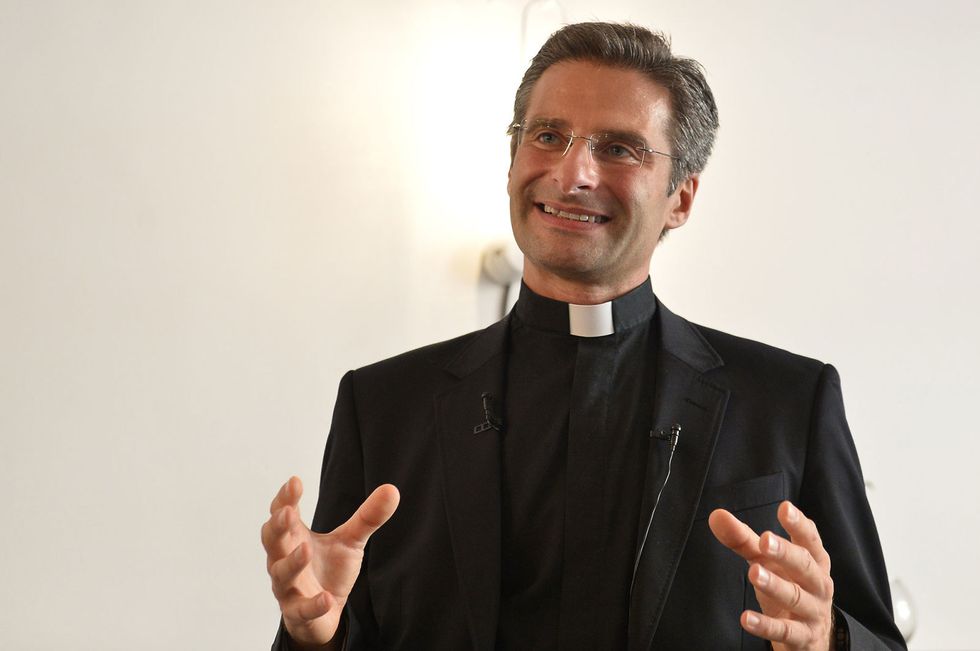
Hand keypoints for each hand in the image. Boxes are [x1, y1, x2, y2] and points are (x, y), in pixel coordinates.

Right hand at [261, 476, 399, 648]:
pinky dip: (313, 604)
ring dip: (292, 562)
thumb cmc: (329, 570)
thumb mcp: (351, 541)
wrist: (324, 613)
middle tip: (288, 512)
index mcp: (295, 536)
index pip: (282, 513)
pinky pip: (301, 609)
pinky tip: (326, 598)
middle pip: (272, 539)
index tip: (295, 481)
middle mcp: (284, 558)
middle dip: (278, 525)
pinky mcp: (297, 612)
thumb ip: (367, 517)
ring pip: (282, 573)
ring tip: (306, 550)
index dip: (286, 498)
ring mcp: (288, 586)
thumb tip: (392, 489)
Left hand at [708, 501, 833, 650]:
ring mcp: (813, 612)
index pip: (809, 540)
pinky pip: (785, 631)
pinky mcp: (803, 637)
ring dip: (775, 585)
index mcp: (814, 561)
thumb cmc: (789, 585)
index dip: (799, 524)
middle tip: (764, 540)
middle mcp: (818, 584)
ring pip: (795, 597)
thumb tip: (717, 515)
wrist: (811, 637)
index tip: (785, 507)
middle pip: (804, 566)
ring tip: (753, 572)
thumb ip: (744, 540)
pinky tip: (746, 618)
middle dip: (785, 552)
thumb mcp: (768, 562)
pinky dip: (766, 625)